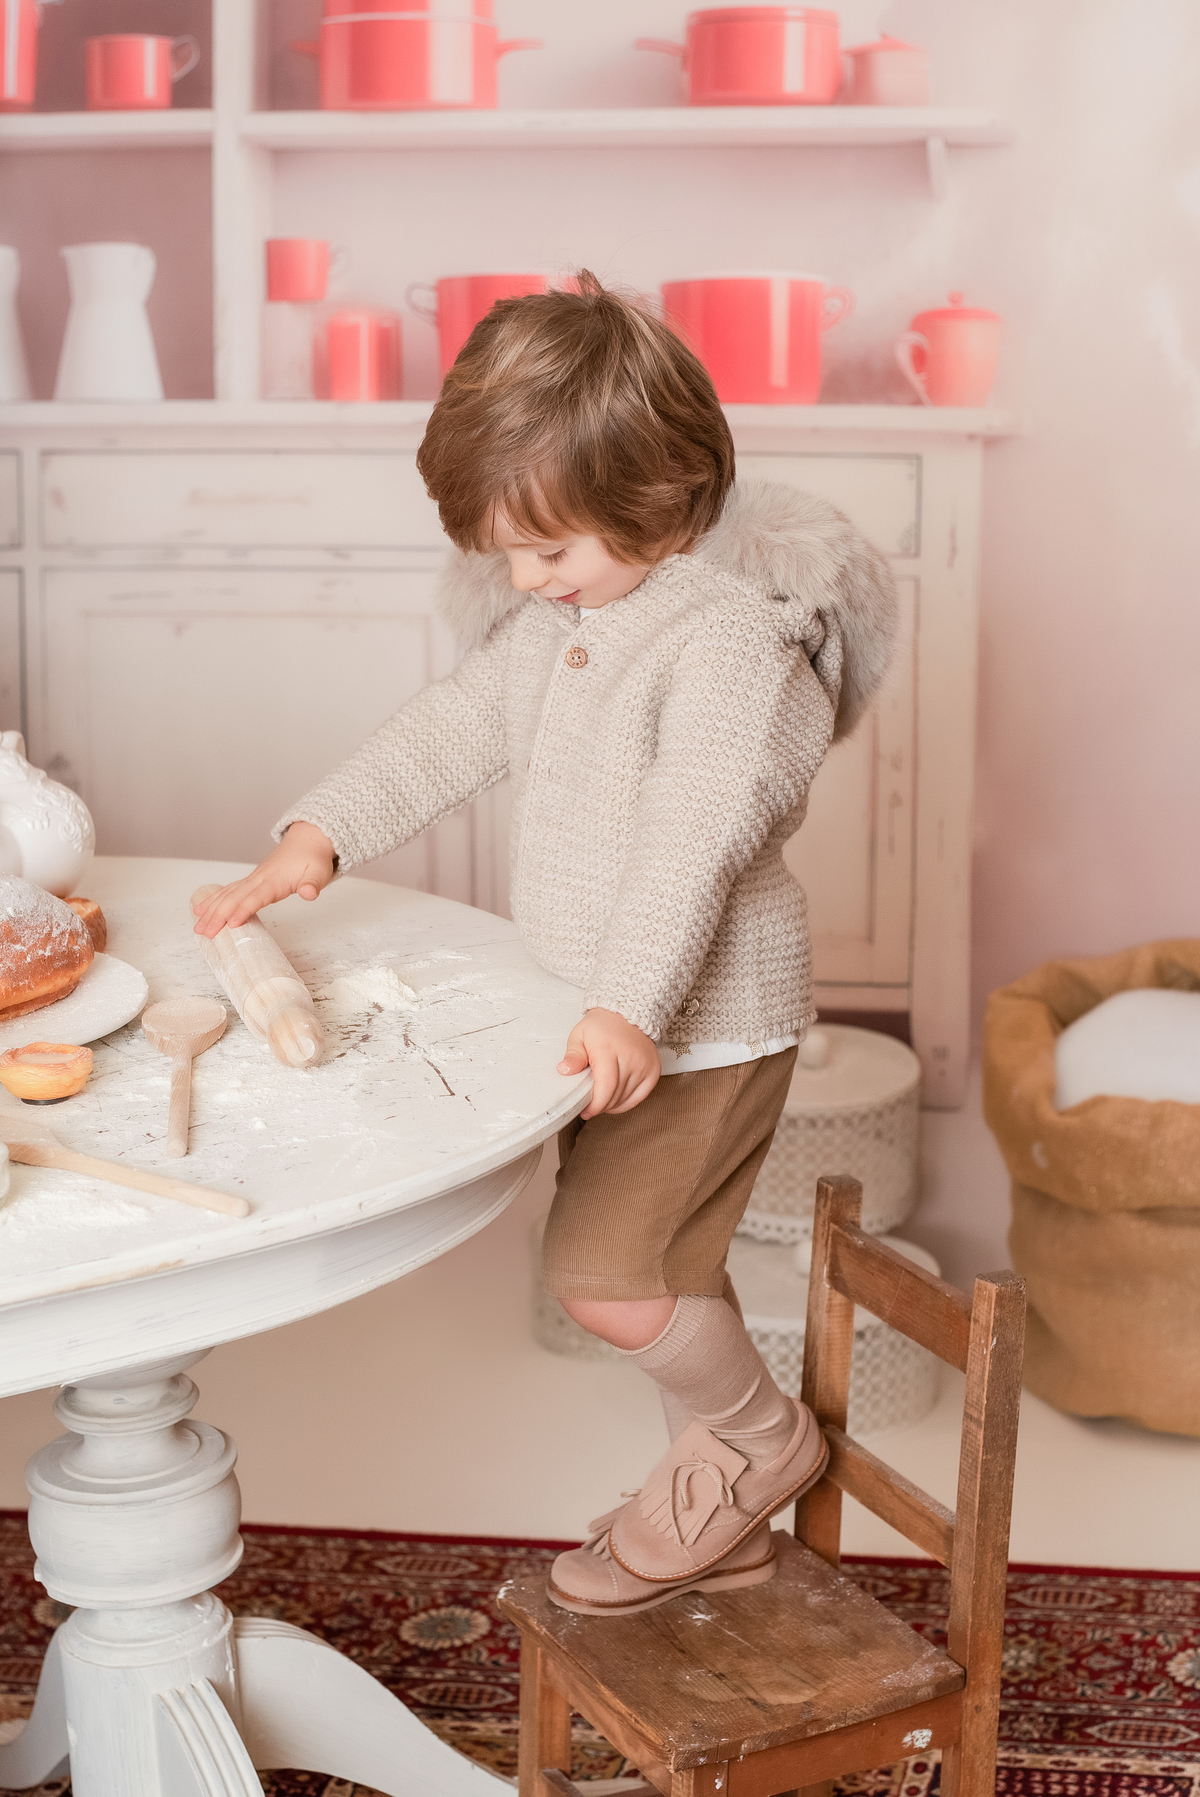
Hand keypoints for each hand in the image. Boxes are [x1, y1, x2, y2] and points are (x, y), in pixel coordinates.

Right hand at [192, 822, 335, 937]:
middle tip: (204, 933)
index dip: (243, 910)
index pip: (256, 897)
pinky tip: (201, 909)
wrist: (308, 839)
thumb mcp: (319, 872)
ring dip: (211, 910)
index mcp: (274, 880)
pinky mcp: (251, 880)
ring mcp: (253, 879)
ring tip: (198, 927)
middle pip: (234, 897)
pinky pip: (229, 891)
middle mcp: (259, 879)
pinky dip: (214, 900)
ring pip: (227, 895)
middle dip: (218, 915)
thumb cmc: (313, 859)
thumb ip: (312, 885)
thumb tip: (309, 894)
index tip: (231, 924)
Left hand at [558, 1008, 659, 1117]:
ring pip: (627, 1099)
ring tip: (601, 1099)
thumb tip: (565, 1070)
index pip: (606, 1087)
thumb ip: (573, 1055)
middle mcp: (631, 1058)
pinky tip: (615, 1100)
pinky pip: (640, 1097)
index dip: (596, 1105)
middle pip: (616, 1096)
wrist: (626, 1014)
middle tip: (589, 1104)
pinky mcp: (653, 1070)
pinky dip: (626, 1103)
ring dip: (612, 1105)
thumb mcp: (579, 1035)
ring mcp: (645, 1065)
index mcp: (609, 1050)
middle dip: (600, 1106)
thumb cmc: (601, 1027)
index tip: (586, 1111)